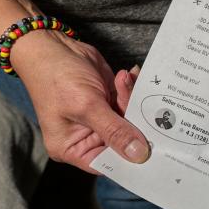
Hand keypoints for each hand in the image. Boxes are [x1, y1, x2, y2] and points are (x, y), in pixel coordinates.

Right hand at [10, 32, 149, 173]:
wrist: (53, 45)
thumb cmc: (56, 77)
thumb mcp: (86, 106)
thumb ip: (114, 131)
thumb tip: (139, 155)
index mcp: (73, 148)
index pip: (108, 163)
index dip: (130, 159)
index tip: (154, 152)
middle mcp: (87, 137)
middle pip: (124, 141)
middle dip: (136, 122)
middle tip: (144, 105)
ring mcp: (100, 119)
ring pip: (130, 119)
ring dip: (132, 99)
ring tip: (124, 81)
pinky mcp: (108, 102)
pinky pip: (129, 102)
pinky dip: (131, 89)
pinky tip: (128, 75)